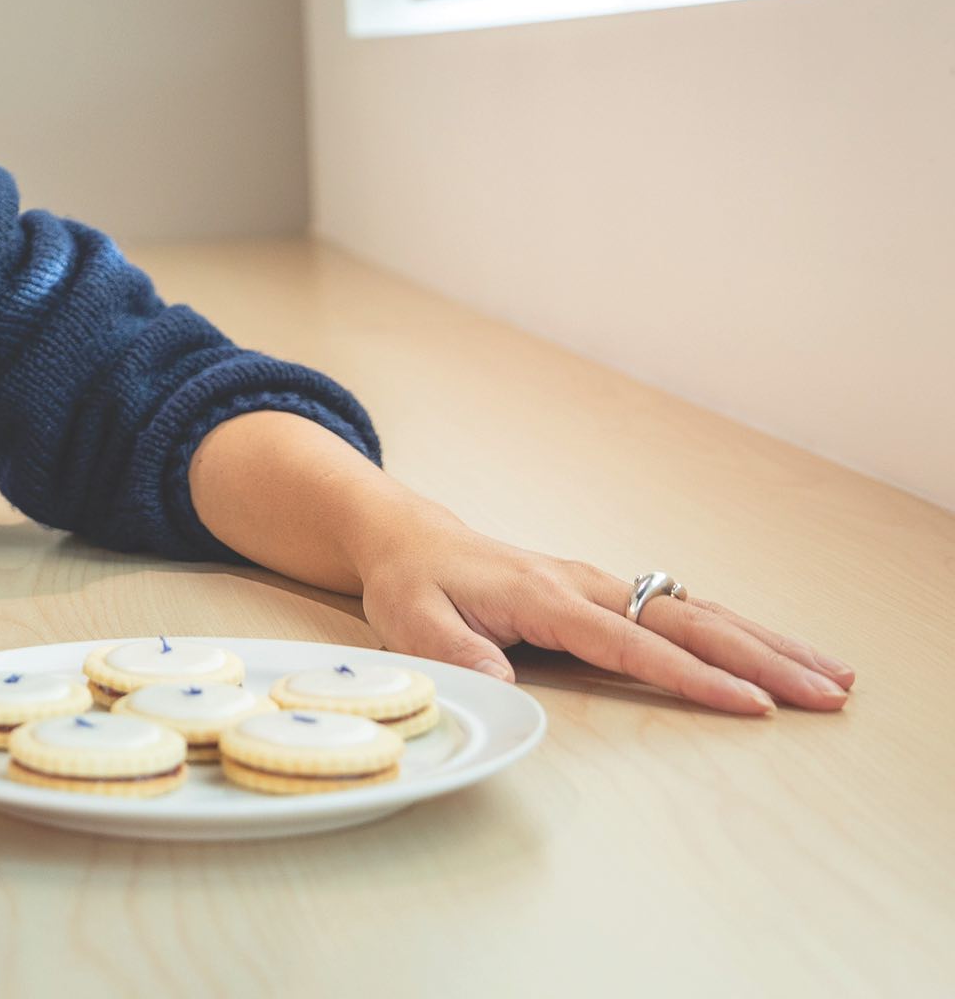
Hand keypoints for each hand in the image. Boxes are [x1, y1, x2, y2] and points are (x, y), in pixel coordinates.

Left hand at [351, 506, 856, 714]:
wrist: (411, 541)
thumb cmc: (412, 585)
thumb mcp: (411, 620)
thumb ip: (454, 651)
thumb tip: (503, 683)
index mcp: (545, 597)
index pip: (630, 643)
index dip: (690, 675)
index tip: (748, 704)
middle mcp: (586, 585)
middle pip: (688, 624)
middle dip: (761, 659)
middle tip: (827, 692)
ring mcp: (604, 585)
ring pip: (700, 613)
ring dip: (768, 644)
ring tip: (834, 676)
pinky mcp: (610, 594)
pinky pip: (686, 613)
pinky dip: (740, 633)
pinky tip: (782, 655)